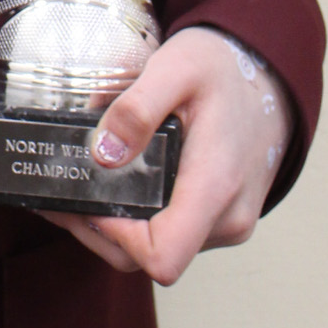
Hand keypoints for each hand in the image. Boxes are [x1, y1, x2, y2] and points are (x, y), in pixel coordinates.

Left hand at [40, 25, 292, 285]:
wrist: (267, 75)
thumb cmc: (223, 70)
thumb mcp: (176, 68)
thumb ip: (137, 109)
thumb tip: (102, 155)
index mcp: (216, 187)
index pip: (163, 255)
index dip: (116, 237)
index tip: (88, 199)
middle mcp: (225, 220)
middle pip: (148, 258)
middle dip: (98, 229)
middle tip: (60, 191)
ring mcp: (225, 223)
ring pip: (157, 249)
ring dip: (112, 227)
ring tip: (77, 185)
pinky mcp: (218, 218)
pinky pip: (171, 235)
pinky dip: (136, 220)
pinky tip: (111, 186)